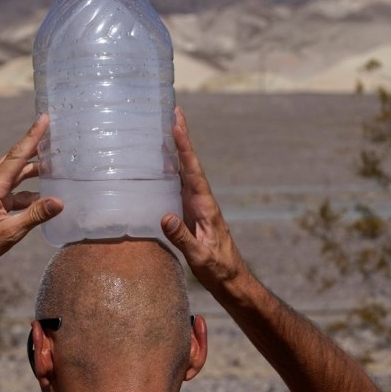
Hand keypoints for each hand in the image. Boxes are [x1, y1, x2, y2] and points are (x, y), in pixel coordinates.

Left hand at [0, 115, 61, 270]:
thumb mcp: (10, 232)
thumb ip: (35, 215)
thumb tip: (59, 202)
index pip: (17, 155)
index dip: (33, 136)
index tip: (44, 118)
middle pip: (15, 159)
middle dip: (34, 147)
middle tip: (53, 135)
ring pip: (13, 174)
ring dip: (31, 170)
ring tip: (52, 165)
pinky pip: (9, 188)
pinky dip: (24, 190)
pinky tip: (39, 197)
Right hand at [161, 108, 248, 291]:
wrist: (231, 280)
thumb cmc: (218, 270)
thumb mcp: (200, 257)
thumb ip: (183, 238)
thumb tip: (164, 216)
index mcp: (206, 206)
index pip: (193, 170)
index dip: (184, 147)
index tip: (176, 124)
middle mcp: (201, 200)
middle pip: (189, 163)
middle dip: (181, 138)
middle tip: (173, 111)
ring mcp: (195, 205)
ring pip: (183, 171)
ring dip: (175, 150)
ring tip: (164, 128)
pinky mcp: (189, 213)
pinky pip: (177, 186)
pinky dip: (169, 170)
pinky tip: (159, 163)